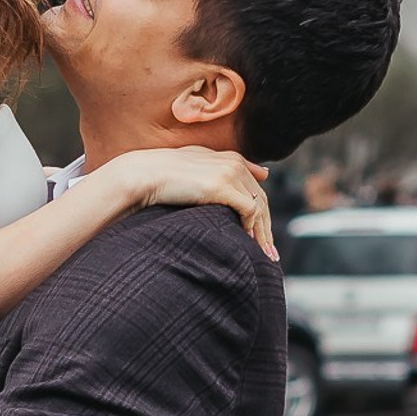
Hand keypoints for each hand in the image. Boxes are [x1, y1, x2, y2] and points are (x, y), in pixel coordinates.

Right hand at [109, 148, 276, 258]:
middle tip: (270, 255)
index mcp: (232, 159)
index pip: (256, 190)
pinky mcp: (222, 186)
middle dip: (266, 230)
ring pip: (259, 208)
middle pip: (262, 201)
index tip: (264, 238)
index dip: (263, 214)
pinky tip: (247, 242)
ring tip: (265, 256)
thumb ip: (226, 168)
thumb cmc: (165, 175)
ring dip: (263, 234)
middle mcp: (235, 164)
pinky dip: (251, 227)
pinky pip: (249, 210)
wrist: (145, 174)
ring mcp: (230, 174)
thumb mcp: (199, 167)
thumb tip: (262, 174)